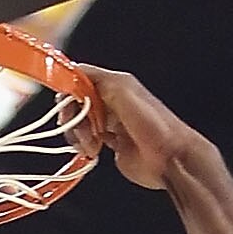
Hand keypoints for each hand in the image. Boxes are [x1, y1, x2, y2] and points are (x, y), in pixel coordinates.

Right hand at [74, 65, 211, 189]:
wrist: (169, 158)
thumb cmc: (153, 125)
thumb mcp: (122, 92)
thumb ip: (97, 80)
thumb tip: (74, 75)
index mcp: (115, 84)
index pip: (81, 77)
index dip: (69, 87)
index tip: (63, 103)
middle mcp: (112, 100)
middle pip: (77, 101)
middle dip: (73, 117)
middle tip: (81, 131)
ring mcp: (111, 122)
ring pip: (81, 122)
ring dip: (79, 135)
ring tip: (92, 145)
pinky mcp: (112, 142)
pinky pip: (89, 139)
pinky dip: (85, 145)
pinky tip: (94, 151)